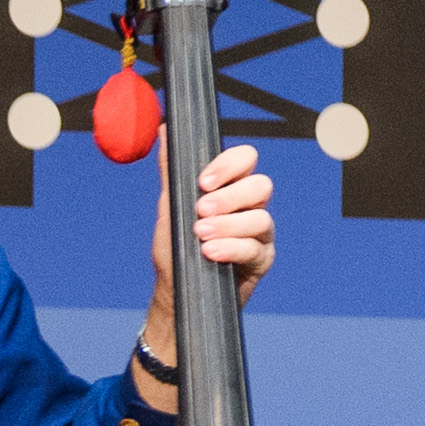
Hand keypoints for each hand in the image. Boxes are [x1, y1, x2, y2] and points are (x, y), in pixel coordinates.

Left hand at [141, 143, 276, 374]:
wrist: (175, 295)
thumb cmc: (175, 250)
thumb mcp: (170, 208)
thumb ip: (171, 172)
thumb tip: (164, 130)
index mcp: (231, 190)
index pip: (245, 161)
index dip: (229, 165)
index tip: (203, 182)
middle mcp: (250, 208)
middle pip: (260, 186)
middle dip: (230, 197)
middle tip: (201, 211)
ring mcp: (259, 235)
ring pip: (261, 218)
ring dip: (228, 225)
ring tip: (201, 236)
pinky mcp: (261, 261)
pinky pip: (256, 249)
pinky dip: (232, 249)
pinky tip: (211, 253)